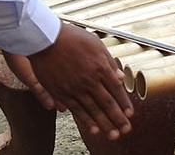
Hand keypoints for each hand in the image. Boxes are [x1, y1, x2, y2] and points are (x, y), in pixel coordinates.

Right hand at [15, 22, 133, 140]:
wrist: (44, 39)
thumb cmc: (71, 38)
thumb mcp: (96, 45)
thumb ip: (109, 62)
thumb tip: (121, 77)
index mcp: (100, 67)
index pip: (116, 90)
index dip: (124, 104)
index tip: (130, 114)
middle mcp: (89, 80)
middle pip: (107, 104)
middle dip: (118, 119)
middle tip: (126, 130)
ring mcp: (74, 88)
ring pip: (93, 111)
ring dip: (104, 124)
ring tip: (113, 135)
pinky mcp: (60, 93)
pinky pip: (76, 110)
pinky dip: (85, 121)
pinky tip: (93, 130)